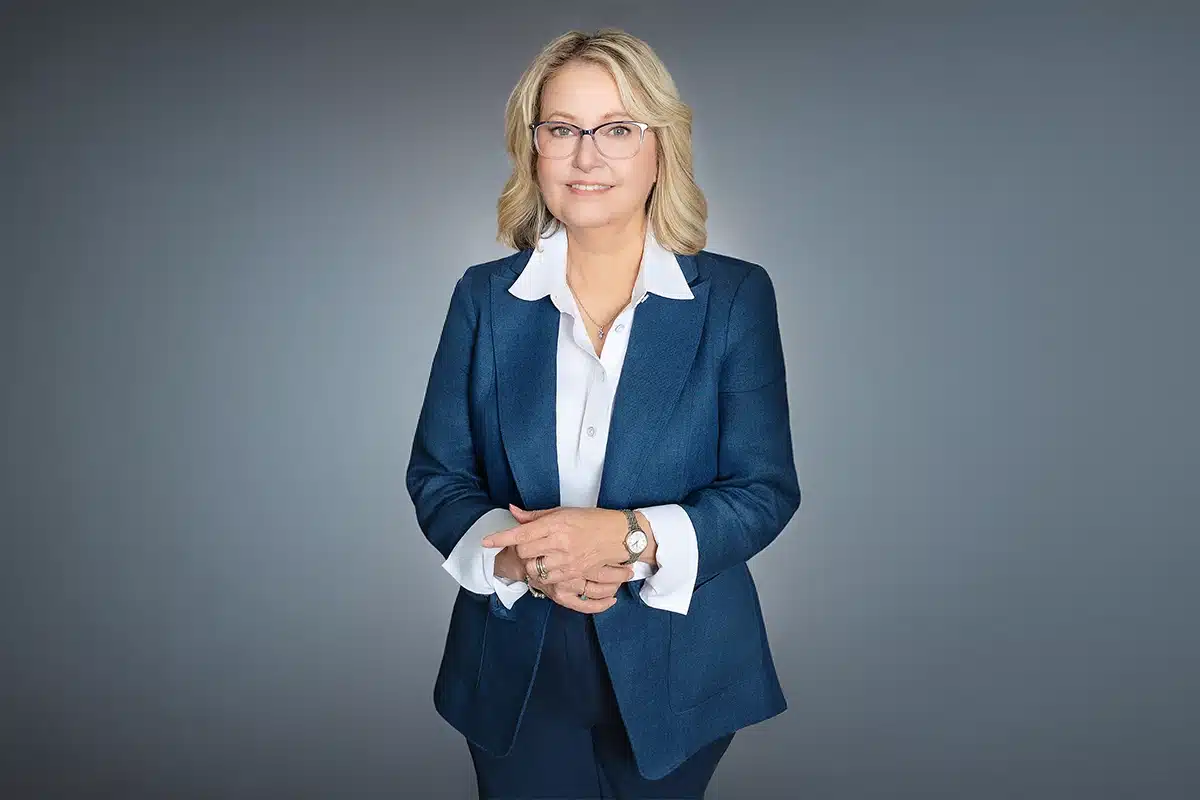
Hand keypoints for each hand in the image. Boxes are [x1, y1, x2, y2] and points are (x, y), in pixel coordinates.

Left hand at [484, 504, 633, 611]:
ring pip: (534, 569)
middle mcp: (559, 543)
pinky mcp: (573, 573)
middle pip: (524, 553)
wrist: (618, 536)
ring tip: (538, 556)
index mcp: (556, 524)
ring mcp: (566, 561)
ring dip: (531, 564)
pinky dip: (543, 574)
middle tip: (526, 545)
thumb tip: (512, 512)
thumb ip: (535, 516)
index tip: (486, 541)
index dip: (501, 538)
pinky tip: (548, 566)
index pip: (521, 533)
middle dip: (520, 550)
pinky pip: (548, 579)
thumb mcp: (563, 512)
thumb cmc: (591, 520)